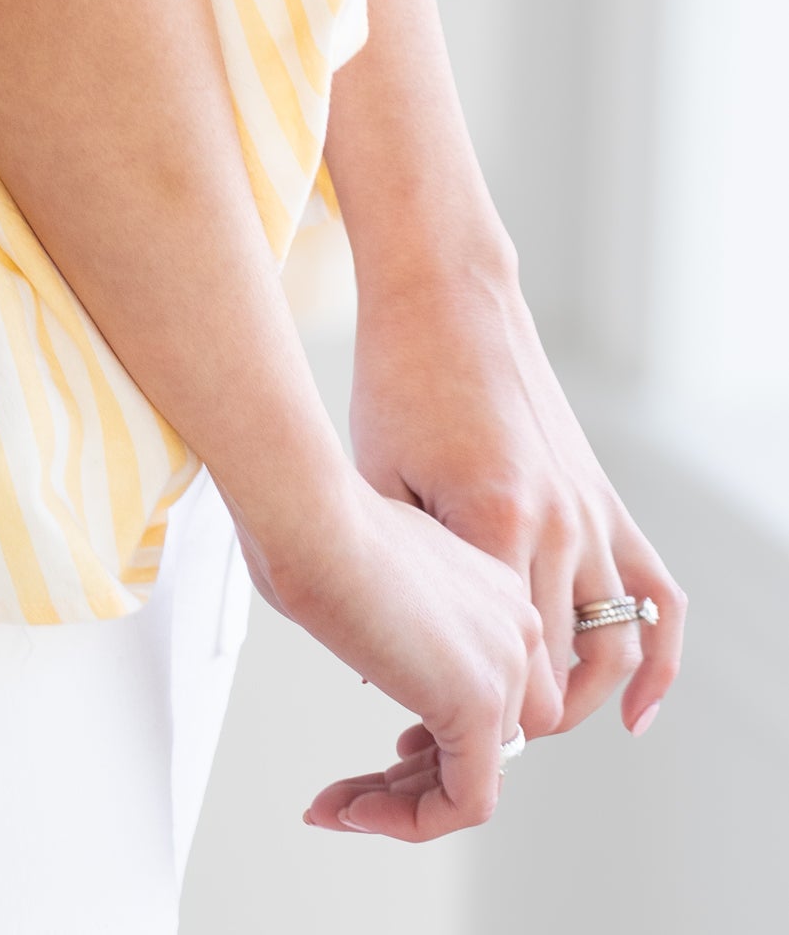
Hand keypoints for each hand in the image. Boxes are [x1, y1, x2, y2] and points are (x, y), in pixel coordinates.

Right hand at [240, 468, 559, 838]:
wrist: (308, 513)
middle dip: (421, 776)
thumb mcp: (368, 572)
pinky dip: (410, 820)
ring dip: (405, 805)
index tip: (389, 747)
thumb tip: (371, 642)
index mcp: (493, 588)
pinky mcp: (477, 703)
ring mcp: (504, 664)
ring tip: (339, 806)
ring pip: (478, 776)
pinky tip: (352, 810)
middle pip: (493, 740)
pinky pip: (464, 801)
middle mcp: (515, 625)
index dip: (438, 736)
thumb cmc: (310, 523)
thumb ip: (393, 616)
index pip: (492, 692)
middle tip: (358, 791)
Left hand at [349, 258, 686, 743]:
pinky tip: (635, 708)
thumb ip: (392, 578)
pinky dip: (658, 658)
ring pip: (615, 651)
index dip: (470, 721)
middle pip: (561, 679)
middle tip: (459, 730)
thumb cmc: (395, 382)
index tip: (425, 733)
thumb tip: (386, 673)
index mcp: (496, 527)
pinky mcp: (602, 496)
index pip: (509, 678)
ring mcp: (590, 513)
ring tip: (524, 721)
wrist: (447, 300)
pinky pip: (657, 594)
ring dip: (576, 701)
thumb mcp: (375, 484)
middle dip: (514, 723)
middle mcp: (560, 528)